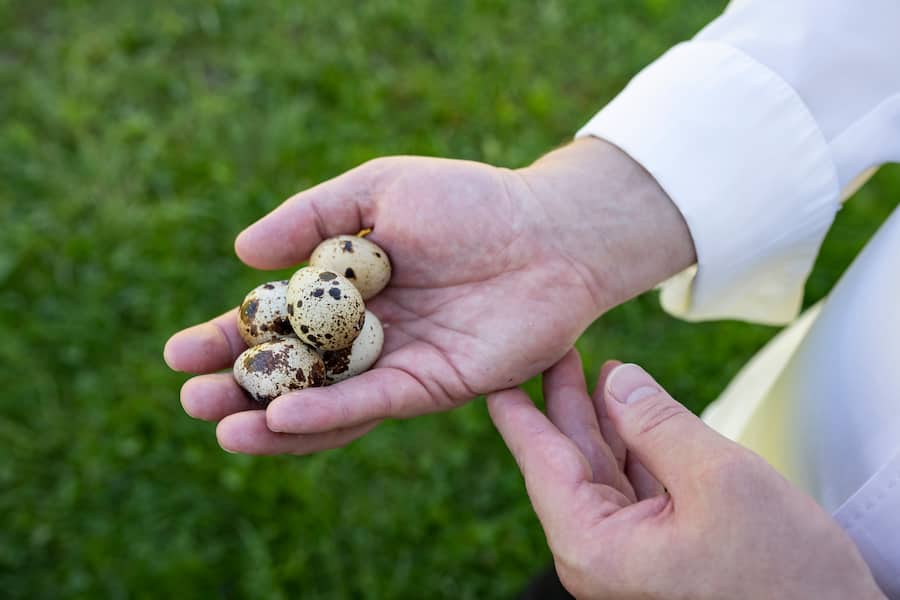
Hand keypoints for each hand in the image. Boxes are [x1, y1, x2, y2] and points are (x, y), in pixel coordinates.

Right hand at [164, 139, 693, 453]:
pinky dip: (328, 414)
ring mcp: (399, 364)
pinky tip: (282, 418)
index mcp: (349, 289)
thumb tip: (242, 252)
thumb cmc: (470, 201)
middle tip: (191, 399)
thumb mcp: (379, 189)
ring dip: (273, 419)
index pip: (277, 322)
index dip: (228, 337)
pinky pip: (373, 404)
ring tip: (222, 429)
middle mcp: (368, 334)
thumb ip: (312, 217)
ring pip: (327, 402)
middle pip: (294, 371)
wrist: (550, 232)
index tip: (178, 352)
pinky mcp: (434, 386)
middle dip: (240, 388)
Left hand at [488, 351, 884, 599]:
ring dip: (604, 420)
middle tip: (557, 352)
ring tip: (598, 369)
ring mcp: (627, 555)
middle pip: (569, 463)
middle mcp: (599, 554)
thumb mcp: (717, 477)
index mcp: (593, 545)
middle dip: (566, 404)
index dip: (519, 413)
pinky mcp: (657, 551)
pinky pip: (632, 486)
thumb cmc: (782, 568)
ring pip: (603, 471)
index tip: (494, 377)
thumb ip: (658, 423)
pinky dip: (634, 446)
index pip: (541, 463)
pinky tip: (633, 411)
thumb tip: (617, 379)